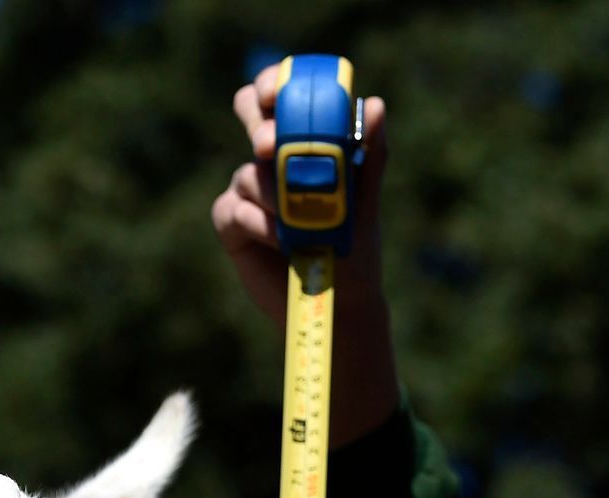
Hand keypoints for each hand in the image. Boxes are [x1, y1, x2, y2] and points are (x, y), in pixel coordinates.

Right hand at [212, 62, 400, 448]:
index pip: (280, 96)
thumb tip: (375, 106)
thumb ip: (370, 155)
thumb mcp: (365, 202)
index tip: (275, 91)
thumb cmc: (356, 251)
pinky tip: (281, 241)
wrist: (340, 304)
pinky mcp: (233, 224)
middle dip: (258, 124)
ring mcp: (250, 191)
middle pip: (250, 116)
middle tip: (270, 146)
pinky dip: (258, 223)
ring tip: (300, 227)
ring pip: (249, 173)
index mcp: (305, 144)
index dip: (271, 83)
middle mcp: (273, 161)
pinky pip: (233, 209)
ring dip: (273, 195)